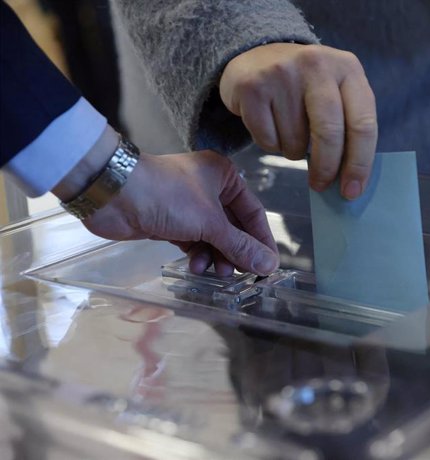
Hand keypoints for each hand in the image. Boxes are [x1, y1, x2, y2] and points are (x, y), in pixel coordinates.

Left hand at [80, 149, 278, 275]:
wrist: (114, 193)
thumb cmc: (166, 194)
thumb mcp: (210, 222)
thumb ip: (240, 245)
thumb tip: (269, 264)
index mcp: (224, 177)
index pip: (253, 212)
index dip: (261, 240)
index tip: (269, 264)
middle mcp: (209, 188)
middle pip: (233, 227)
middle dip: (236, 251)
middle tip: (242, 274)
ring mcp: (188, 206)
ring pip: (213, 237)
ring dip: (217, 256)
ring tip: (218, 273)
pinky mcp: (170, 221)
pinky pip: (193, 241)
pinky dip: (198, 254)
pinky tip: (196, 266)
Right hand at [220, 43, 377, 199]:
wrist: (258, 56)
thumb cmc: (305, 86)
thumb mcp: (335, 93)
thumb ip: (347, 128)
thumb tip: (349, 181)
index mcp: (348, 69)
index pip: (362, 124)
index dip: (359, 163)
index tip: (352, 190)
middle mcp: (316, 65)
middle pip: (329, 133)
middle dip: (326, 167)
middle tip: (321, 184)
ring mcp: (282, 74)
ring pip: (294, 140)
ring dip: (293, 151)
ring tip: (290, 133)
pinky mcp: (252, 87)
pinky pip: (267, 139)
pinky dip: (270, 144)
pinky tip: (270, 125)